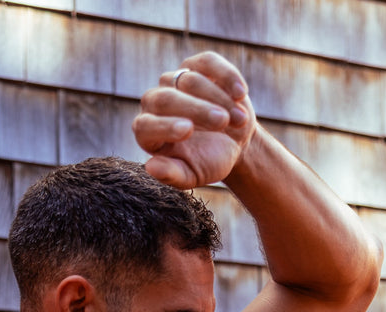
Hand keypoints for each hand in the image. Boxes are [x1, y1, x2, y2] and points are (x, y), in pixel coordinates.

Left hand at [133, 51, 256, 188]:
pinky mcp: (196, 66)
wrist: (232, 143)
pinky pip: (207, 62)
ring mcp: (174, 80)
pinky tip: (240, 94)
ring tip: (239, 121)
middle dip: (197, 110)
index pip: (145, 125)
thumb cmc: (208, 162)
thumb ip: (171, 175)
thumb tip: (150, 167)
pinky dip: (226, 76)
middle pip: (165, 98)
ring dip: (219, 100)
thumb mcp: (192, 175)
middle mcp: (154, 103)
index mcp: (147, 133)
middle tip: (222, 123)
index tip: (188, 130)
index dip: (165, 126)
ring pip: (189, 80)